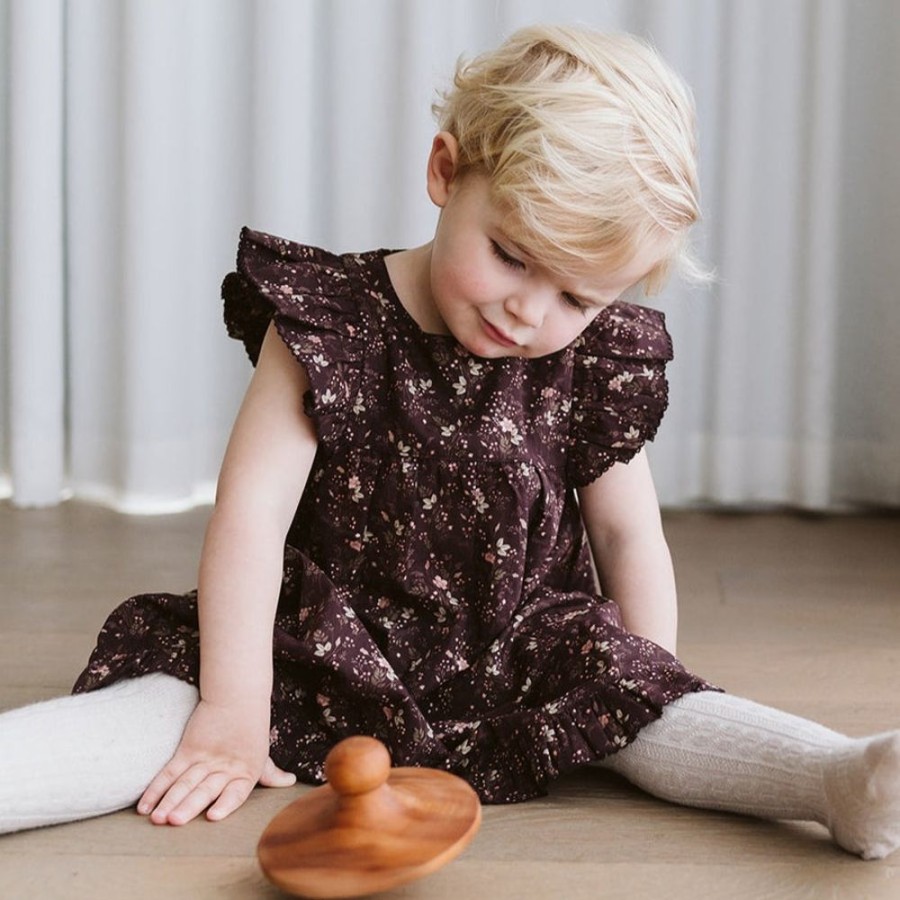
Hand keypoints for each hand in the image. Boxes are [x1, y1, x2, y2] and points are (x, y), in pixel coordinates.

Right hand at [137, 699, 295, 825]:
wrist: (238, 696)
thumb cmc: (252, 728)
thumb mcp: (261, 752)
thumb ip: (269, 773)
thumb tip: (289, 782)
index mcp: (246, 772)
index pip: (236, 792)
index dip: (225, 804)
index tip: (212, 817)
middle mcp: (224, 767)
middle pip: (204, 789)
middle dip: (188, 805)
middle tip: (174, 821)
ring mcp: (204, 758)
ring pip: (184, 781)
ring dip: (169, 799)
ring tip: (157, 818)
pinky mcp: (188, 749)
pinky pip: (169, 771)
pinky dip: (156, 788)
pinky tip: (144, 806)